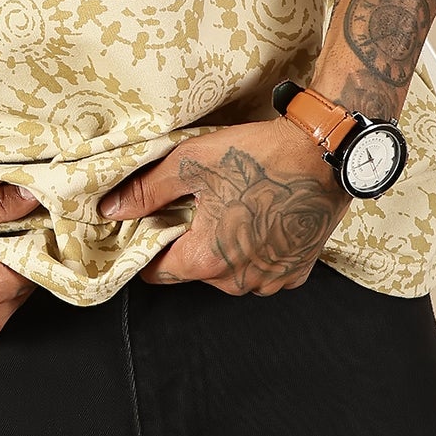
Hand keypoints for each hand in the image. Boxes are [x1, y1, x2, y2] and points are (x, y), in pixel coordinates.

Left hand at [97, 118, 351, 294]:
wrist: (324, 154)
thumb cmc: (259, 157)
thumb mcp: (191, 163)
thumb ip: (146, 191)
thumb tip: (111, 211)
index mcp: (208, 260)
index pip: (159, 273)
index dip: (149, 247)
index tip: (152, 224)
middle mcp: (240, 281)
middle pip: (195, 270)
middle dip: (188, 242)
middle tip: (196, 204)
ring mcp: (272, 279)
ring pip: (230, 272)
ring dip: (225, 247)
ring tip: (232, 207)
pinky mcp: (298, 270)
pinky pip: (264, 269)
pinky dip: (257, 249)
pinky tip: (260, 217)